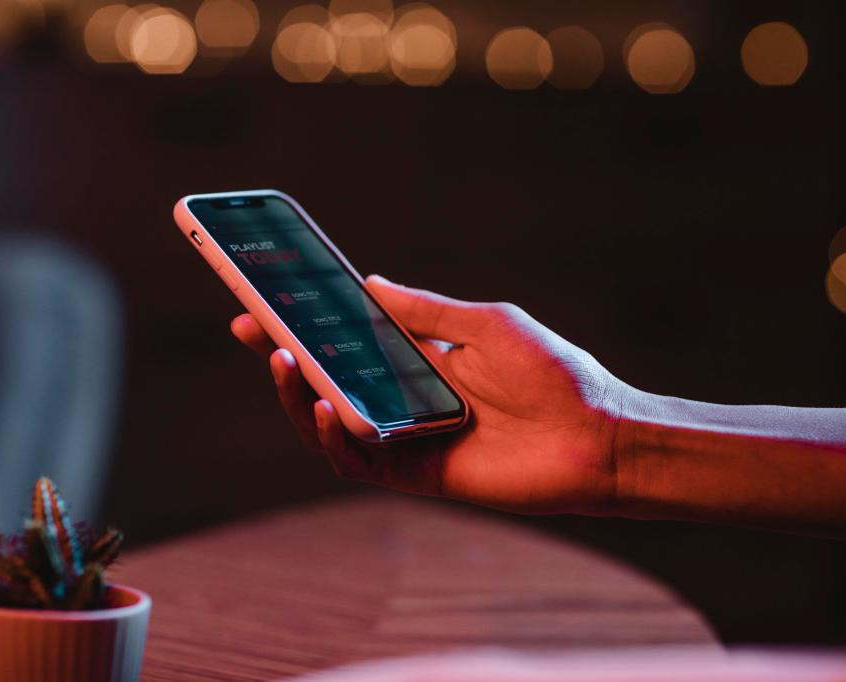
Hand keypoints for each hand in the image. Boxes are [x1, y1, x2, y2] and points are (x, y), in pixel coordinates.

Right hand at [230, 275, 626, 515]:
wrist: (595, 436)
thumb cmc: (550, 373)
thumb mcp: (483, 324)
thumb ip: (423, 311)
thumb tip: (369, 282)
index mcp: (418, 360)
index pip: (347, 341)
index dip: (303, 323)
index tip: (262, 300)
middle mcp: (403, 400)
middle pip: (326, 380)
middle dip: (281, 356)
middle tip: (250, 330)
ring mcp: (405, 439)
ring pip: (329, 423)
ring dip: (297, 395)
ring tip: (282, 363)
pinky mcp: (415, 474)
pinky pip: (357, 460)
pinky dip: (333, 435)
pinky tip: (322, 407)